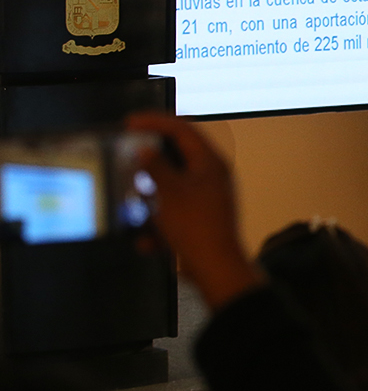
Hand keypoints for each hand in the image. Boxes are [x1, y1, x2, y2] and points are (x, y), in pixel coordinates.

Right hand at [126, 112, 261, 311]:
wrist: (215, 268)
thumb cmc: (194, 226)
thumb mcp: (170, 192)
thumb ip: (156, 167)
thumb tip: (144, 150)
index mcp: (210, 162)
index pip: (183, 129)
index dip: (155, 121)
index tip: (129, 122)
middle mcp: (212, 175)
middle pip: (179, 154)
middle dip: (151, 155)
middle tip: (127, 150)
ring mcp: (208, 196)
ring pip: (174, 183)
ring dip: (152, 189)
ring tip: (131, 192)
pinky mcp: (200, 217)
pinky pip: (175, 209)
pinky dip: (159, 219)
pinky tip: (147, 240)